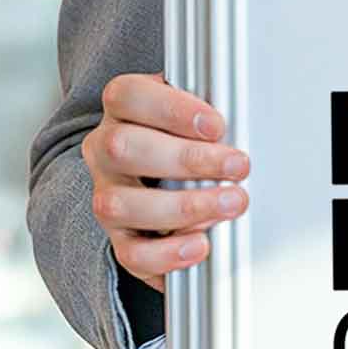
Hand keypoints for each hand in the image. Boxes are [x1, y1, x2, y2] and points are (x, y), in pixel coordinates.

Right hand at [83, 72, 250, 294]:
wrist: (157, 176)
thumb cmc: (183, 137)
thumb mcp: (192, 113)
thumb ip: (207, 115)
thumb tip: (243, 124)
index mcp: (121, 109)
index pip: (127, 95)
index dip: (172, 109)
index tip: (217, 125)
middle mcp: (104, 150)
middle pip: (122, 148)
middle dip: (188, 159)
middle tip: (238, 167)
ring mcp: (106, 194)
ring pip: (119, 204)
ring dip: (183, 206)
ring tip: (230, 204)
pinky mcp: (118, 238)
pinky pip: (131, 253)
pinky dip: (168, 253)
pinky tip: (201, 244)